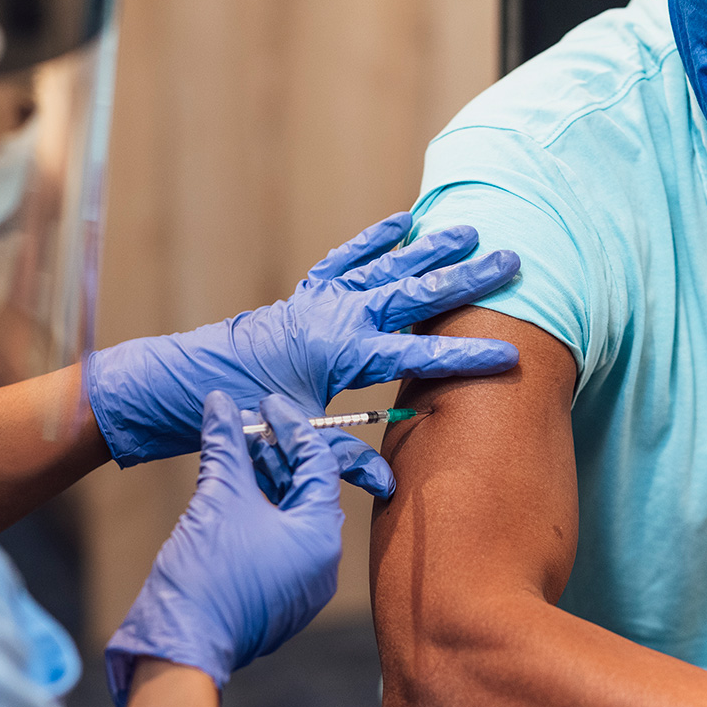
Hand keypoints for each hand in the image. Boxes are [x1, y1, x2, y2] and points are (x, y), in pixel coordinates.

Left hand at [87, 212, 520, 495]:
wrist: (192, 382)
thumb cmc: (245, 413)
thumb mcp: (296, 436)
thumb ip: (343, 459)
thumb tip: (388, 483)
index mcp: (342, 353)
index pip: (418, 354)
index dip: (468, 357)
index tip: (514, 355)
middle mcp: (337, 316)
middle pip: (414, 293)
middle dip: (466, 280)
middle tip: (513, 261)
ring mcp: (322, 300)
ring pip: (386, 268)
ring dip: (429, 250)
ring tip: (468, 231)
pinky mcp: (306, 294)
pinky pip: (346, 260)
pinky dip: (373, 240)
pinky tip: (400, 223)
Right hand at [105, 392, 342, 706]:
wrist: (181, 644)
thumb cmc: (207, 574)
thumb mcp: (218, 496)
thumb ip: (227, 445)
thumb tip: (222, 403)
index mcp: (320, 536)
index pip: (318, 464)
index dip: (291, 426)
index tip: (266, 402)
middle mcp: (320, 561)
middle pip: (305, 488)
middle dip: (275, 451)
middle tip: (246, 420)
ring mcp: (299, 582)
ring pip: (288, 514)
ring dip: (262, 479)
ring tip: (233, 448)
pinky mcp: (276, 594)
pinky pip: (275, 539)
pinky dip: (256, 509)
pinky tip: (229, 486)